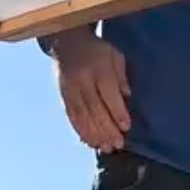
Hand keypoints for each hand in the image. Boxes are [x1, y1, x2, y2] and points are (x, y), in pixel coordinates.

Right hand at [50, 27, 130, 152]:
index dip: (117, 112)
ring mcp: (70, 89)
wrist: (67, 42)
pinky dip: (81, 131)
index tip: (126, 127)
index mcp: (98, 68)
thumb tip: (127, 96)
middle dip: (107, 129)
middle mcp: (82, 80)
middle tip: (118, 144)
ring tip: (106, 147)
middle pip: (94, 109)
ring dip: (94, 135)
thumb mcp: (115, 56)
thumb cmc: (97, 51)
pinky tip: (90, 142)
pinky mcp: (63, 96)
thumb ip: (121, 76)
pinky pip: (72, 116)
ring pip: (82, 116)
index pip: (108, 94)